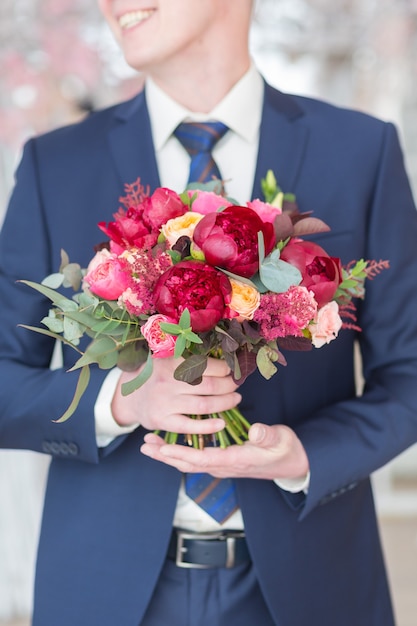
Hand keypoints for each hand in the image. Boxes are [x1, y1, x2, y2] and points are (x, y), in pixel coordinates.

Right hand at [111, 356, 241, 435]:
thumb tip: (224, 353)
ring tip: (235, 399)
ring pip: (204, 404)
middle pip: (209, 384)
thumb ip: (189, 357)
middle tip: (237, 384)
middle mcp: (167, 381)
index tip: (233, 369)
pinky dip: (208, 426)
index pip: (206, 364)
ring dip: (225, 402)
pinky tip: (222, 423)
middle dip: (229, 385)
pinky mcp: (162, 420)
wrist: (129, 396)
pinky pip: (190, 425)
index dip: (225, 368)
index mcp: (171, 361)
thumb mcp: (166, 359)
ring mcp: (164, 402)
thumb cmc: (156, 375)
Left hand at [141, 423, 309, 480]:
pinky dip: (179, 453)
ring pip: (190, 463)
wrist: (293, 465)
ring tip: (149, 445)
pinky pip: (196, 459)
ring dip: (168, 455)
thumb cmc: (286, 449)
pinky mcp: (223, 461)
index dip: (182, 454)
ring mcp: (223, 465)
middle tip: (145, 445)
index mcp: (236, 460)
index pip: (203, 459)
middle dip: (166, 456)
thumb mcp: (280, 440)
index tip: (164, 447)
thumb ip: (267, 436)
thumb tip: (255, 430)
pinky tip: (170, 445)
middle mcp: (225, 466)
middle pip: (189, 464)